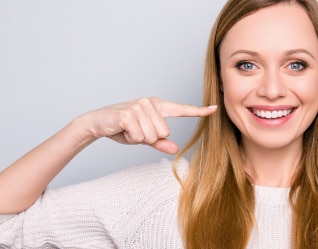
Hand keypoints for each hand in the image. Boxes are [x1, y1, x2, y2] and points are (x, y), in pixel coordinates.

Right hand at [79, 97, 216, 153]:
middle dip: (149, 138)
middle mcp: (150, 103)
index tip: (214, 109)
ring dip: (139, 138)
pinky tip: (122, 129)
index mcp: (157, 106)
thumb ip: (160, 142)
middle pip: (165, 132)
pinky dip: (130, 137)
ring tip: (128, 129)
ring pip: (153, 135)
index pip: (181, 110)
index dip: (199, 111)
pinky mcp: (129, 113)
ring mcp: (139, 106)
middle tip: (135, 131)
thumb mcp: (144, 137)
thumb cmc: (122, 128)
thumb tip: (176, 149)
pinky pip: (140, 136)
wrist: (97, 123)